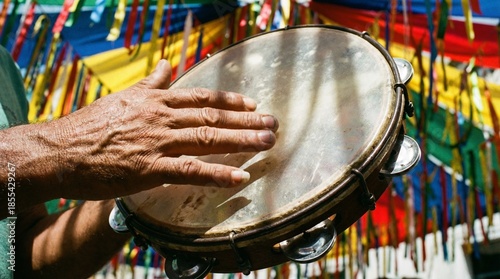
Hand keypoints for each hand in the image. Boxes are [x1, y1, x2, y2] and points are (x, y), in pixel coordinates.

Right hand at [19, 60, 278, 200]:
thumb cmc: (91, 125)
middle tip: (273, 124)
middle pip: (212, 117)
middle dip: (246, 121)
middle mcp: (162, 117)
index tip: (253, 104)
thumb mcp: (125, 96)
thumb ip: (152, 83)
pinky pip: (190, 171)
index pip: (202, 98)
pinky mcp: (149, 169)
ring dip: (241, 141)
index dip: (230, 100)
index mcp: (156, 100)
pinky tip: (240, 176)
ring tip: (267, 143)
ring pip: (207, 139)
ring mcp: (157, 143)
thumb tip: (167, 64)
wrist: (60, 151)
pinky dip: (218, 173)